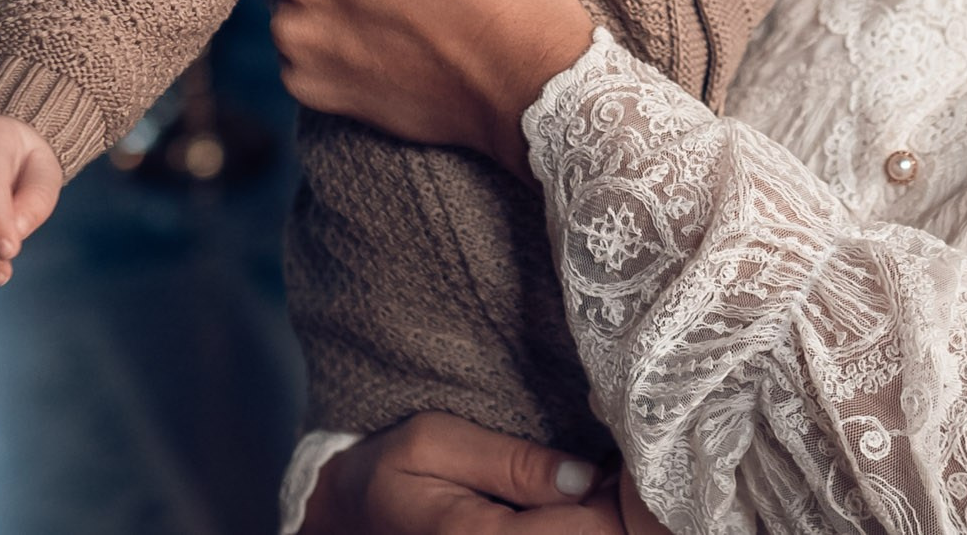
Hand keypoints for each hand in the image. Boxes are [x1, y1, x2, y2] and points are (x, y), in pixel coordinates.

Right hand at [301, 413, 621, 534]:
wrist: (348, 518)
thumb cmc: (389, 472)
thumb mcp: (435, 441)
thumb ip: (510, 461)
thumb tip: (584, 478)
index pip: (585, 532)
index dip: (617, 498)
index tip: (617, 461)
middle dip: (615, 513)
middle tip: (612, 472)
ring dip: (597, 522)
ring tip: (594, 489)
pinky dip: (577, 527)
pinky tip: (571, 507)